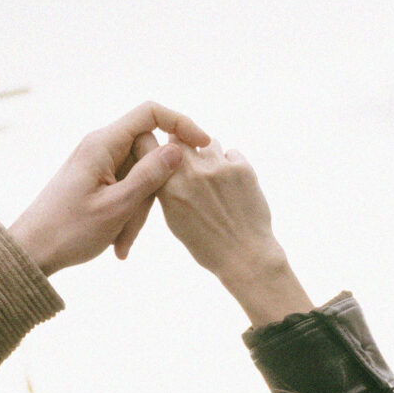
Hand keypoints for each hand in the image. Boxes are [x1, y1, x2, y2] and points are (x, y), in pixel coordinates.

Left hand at [6, 103, 207, 274]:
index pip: (150, 113)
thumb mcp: (117, 206)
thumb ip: (149, 175)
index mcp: (102, 144)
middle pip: (148, 153)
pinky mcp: (97, 182)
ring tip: (122, 243)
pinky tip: (118, 242)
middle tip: (135, 228)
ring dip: (137, 211)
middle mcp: (100, 147)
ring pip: (139, 177)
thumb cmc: (68, 231)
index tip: (204, 145)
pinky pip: (125, 190)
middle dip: (151, 191)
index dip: (181, 123)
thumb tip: (177, 148)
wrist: (31, 252)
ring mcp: (98, 165)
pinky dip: (127, 214)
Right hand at [160, 143, 314, 327]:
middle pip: (180, 136)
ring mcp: (217, 167)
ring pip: (209, 142)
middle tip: (192, 160)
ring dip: (209, 154)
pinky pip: (232, 152)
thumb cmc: (206, 243)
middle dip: (184, 145)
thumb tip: (169, 164)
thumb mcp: (175, 219)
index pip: (149, 144)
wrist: (244, 255)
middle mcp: (190, 172)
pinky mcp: (242, 167)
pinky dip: (231, 163)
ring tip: (215, 177)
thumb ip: (168, 188)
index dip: (156, 144)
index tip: (162, 149)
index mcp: (167, 186)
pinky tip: (232, 185)